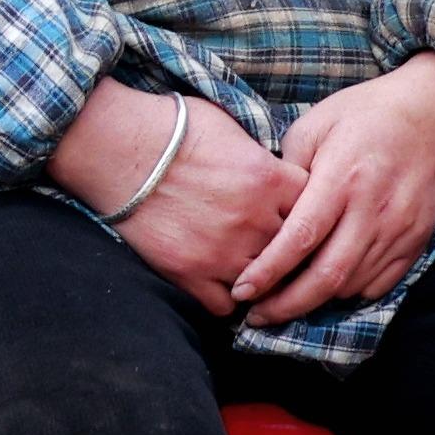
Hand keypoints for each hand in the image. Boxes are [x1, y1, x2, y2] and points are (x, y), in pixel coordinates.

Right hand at [53, 74, 306, 318]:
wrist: (118, 148)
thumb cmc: (174, 128)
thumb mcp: (233, 130)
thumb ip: (264, 160)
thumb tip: (277, 174)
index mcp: (270, 180)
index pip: (317, 207)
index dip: (311, 212)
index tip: (301, 214)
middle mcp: (254, 220)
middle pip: (296, 251)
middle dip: (293, 251)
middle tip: (287, 252)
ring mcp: (223, 252)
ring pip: (265, 284)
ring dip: (263, 281)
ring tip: (259, 276)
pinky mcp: (189, 273)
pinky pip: (225, 306)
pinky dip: (228, 301)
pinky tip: (225, 287)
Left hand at [232, 53, 434, 323]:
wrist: (432, 113)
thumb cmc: (364, 114)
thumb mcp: (315, 125)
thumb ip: (287, 171)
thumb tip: (265, 212)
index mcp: (342, 178)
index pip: (300, 238)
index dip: (268, 271)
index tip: (242, 291)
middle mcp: (372, 209)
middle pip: (327, 276)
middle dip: (287, 305)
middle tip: (257, 316)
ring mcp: (398, 229)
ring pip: (351, 285)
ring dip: (315, 302)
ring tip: (285, 303)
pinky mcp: (416, 240)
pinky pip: (379, 284)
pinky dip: (348, 293)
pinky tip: (327, 287)